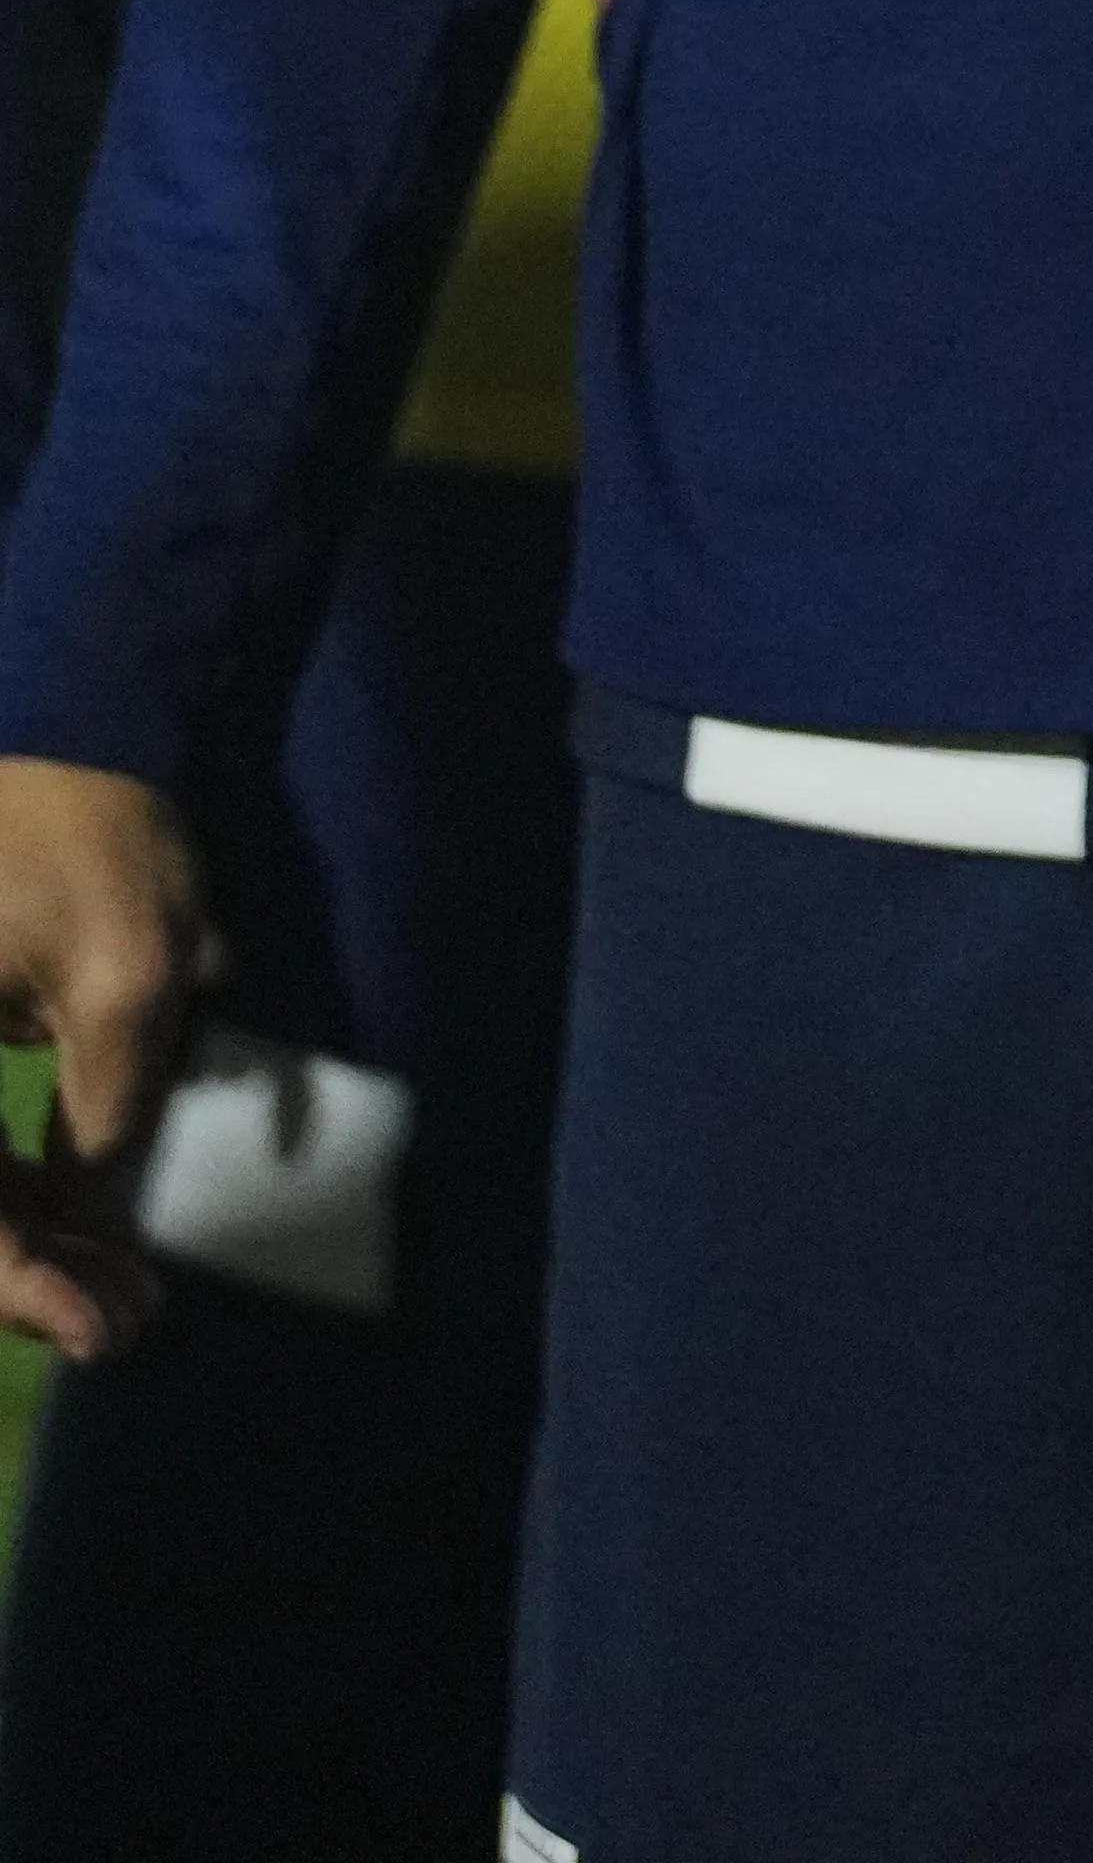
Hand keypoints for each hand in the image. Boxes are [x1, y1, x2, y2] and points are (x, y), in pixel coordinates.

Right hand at [0, 761, 203, 1355]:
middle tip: (123, 1318)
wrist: (66, 719)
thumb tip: (93, 1227)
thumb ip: (106, 1112)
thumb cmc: (85, 832)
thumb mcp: (124, 979)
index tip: (104, 1329)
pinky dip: (10, 1195)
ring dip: (22, 1244)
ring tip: (117, 1287)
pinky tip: (82, 1224)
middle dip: (22, 1277)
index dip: (18, 1287)